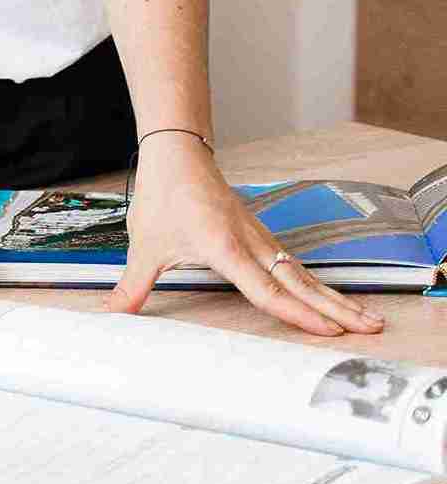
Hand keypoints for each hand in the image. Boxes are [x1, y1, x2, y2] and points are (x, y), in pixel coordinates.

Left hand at [109, 133, 384, 335]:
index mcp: (224, 246)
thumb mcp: (145, 244)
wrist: (177, 154)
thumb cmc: (163, 195)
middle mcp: (250, 243)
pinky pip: (293, 264)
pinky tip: (330, 298)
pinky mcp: (260, 235)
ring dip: (334, 296)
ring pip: (302, 273)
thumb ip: (133, 284)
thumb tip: (113, 311)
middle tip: (370, 327)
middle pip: (299, 282)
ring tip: (366, 318)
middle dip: (335, 307)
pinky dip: (316, 283)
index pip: (265, 287)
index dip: (295, 311)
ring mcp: (259, 238)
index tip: (325, 329)